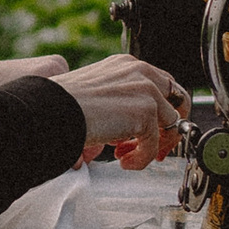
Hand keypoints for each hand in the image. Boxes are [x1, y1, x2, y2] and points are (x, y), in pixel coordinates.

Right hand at [61, 52, 189, 166]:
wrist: (52, 110)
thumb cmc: (62, 105)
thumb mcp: (96, 95)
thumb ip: (120, 103)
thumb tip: (130, 133)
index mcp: (127, 65)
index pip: (162, 86)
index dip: (161, 113)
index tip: (152, 132)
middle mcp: (141, 72)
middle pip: (177, 100)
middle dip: (168, 129)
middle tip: (154, 149)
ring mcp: (146, 90)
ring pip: (170, 124)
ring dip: (152, 147)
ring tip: (128, 157)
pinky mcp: (145, 112)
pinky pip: (153, 145)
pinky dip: (142, 159)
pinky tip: (123, 162)